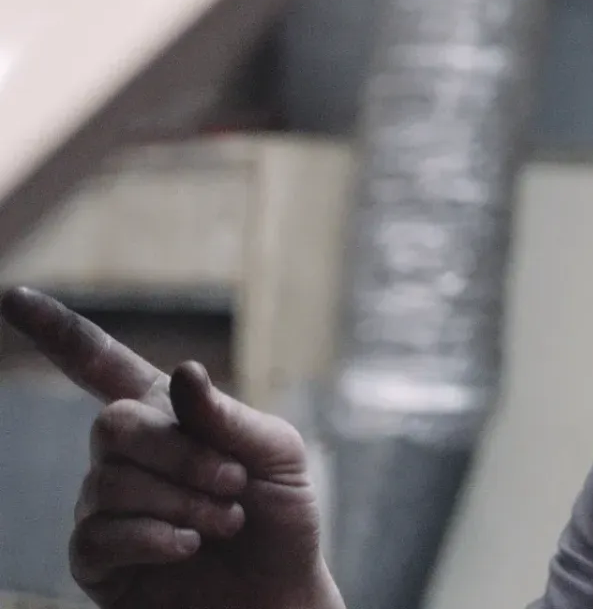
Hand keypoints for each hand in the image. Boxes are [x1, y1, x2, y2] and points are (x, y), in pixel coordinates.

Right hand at [2, 286, 344, 608]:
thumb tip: (183, 372)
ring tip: (225, 523)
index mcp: (168, 417)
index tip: (14, 297)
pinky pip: (98, 535)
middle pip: (113, 425)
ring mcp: (106, 508)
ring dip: (181, 501)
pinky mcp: (97, 561)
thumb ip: (229, 416)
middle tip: (233, 484)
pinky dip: (153, 537)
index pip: (102, 366)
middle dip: (180, 453)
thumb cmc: (282, 521)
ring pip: (110, 482)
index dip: (59, 333)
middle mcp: (126, 458)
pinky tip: (187, 547)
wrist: (280, 598)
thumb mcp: (279, 456)